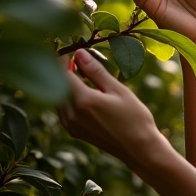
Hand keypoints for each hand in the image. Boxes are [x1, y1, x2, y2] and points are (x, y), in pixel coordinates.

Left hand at [58, 49, 161, 168]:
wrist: (139, 148)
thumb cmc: (134, 117)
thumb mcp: (118, 90)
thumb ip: (96, 71)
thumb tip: (79, 52)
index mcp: (83, 101)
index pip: (63, 73)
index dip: (63, 58)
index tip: (70, 47)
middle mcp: (71, 114)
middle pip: (57, 85)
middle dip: (63, 70)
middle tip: (75, 56)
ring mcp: (70, 125)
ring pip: (58, 97)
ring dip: (65, 84)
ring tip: (80, 71)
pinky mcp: (73, 131)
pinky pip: (63, 108)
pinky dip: (68, 96)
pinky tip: (83, 90)